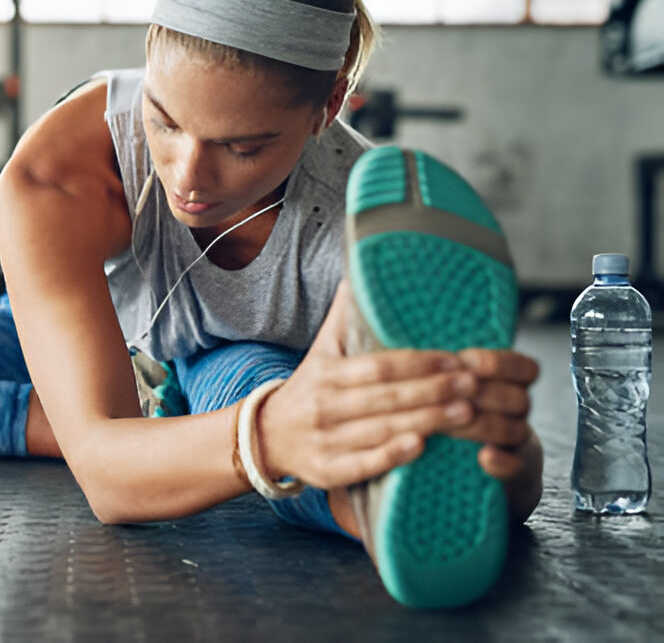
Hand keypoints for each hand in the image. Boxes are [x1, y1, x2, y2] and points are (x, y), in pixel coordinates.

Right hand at [255, 282, 540, 492]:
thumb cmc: (309, 388)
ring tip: (467, 413)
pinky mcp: (327, 472)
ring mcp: (325, 441)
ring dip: (426, 422)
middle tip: (474, 384)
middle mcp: (323, 406)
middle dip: (433, 390)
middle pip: (385, 398)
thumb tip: (362, 269)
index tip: (456, 358)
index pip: (378, 366)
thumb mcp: (322, 350)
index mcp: (326, 373)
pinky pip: (364, 465)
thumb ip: (344, 316)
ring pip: (381, 431)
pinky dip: (393, 456)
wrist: (266, 436)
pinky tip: (423, 447)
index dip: (419, 362)